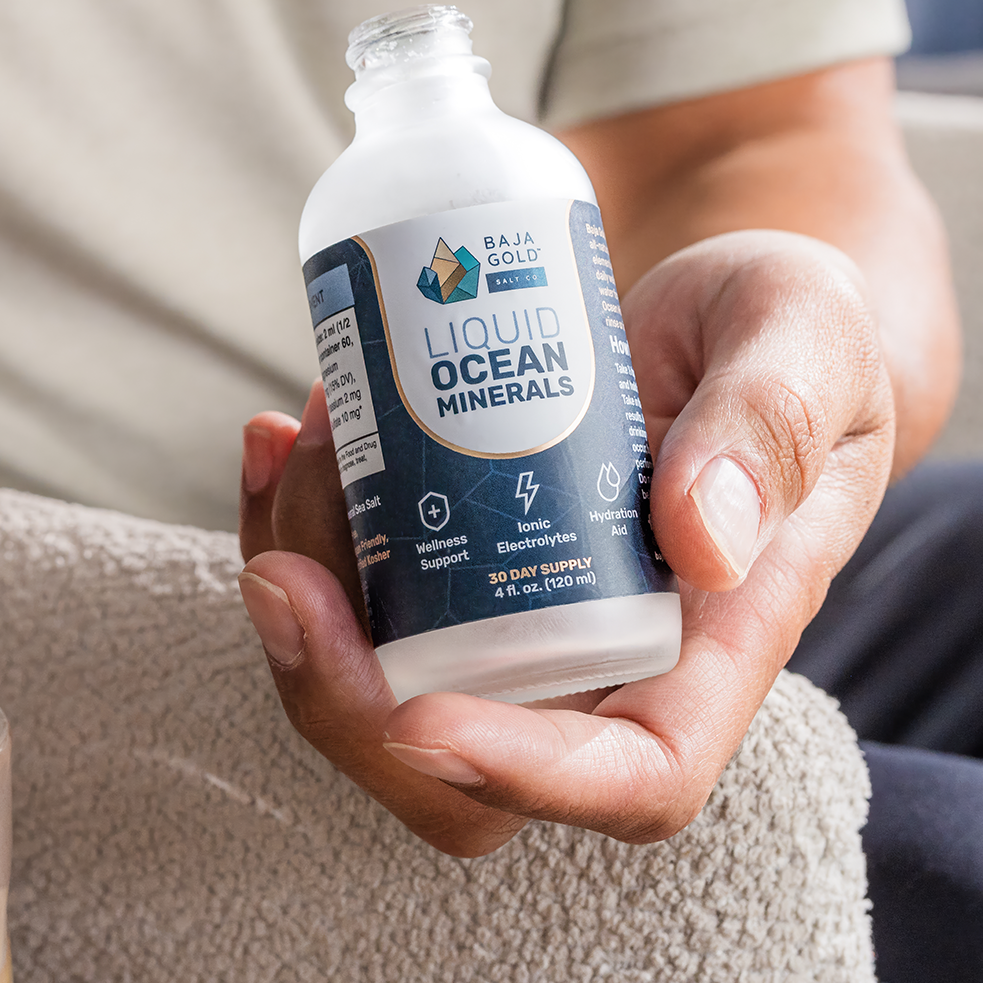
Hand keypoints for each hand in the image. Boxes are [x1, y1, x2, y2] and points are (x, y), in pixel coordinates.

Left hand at [238, 230, 894, 855]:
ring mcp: (517, 630)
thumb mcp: (805, 336)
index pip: (632, 777)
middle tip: (285, 568)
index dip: (519, 774)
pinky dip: (290, 526)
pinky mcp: (451, 576)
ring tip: (302, 438)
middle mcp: (605, 667)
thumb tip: (703, 541)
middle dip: (342, 692)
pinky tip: (282, 434)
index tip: (418, 715)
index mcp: (715, 647)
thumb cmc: (785, 330)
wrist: (723, 310)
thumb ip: (770, 422)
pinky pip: (346, 600)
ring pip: (372, 685)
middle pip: (456, 772)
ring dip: (302, 578)